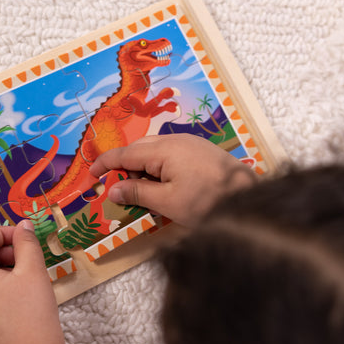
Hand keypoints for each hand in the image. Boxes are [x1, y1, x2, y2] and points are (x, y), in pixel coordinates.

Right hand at [89, 134, 255, 227]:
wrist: (252, 201)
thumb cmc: (208, 203)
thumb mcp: (167, 202)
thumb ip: (137, 193)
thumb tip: (112, 189)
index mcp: (163, 149)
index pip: (125, 153)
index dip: (105, 163)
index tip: (91, 175)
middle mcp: (176, 140)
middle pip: (139, 147)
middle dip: (123, 164)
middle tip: (114, 186)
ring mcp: (191, 144)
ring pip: (155, 149)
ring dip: (141, 166)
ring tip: (137, 188)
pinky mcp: (202, 152)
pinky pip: (170, 153)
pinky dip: (157, 166)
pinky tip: (160, 183)